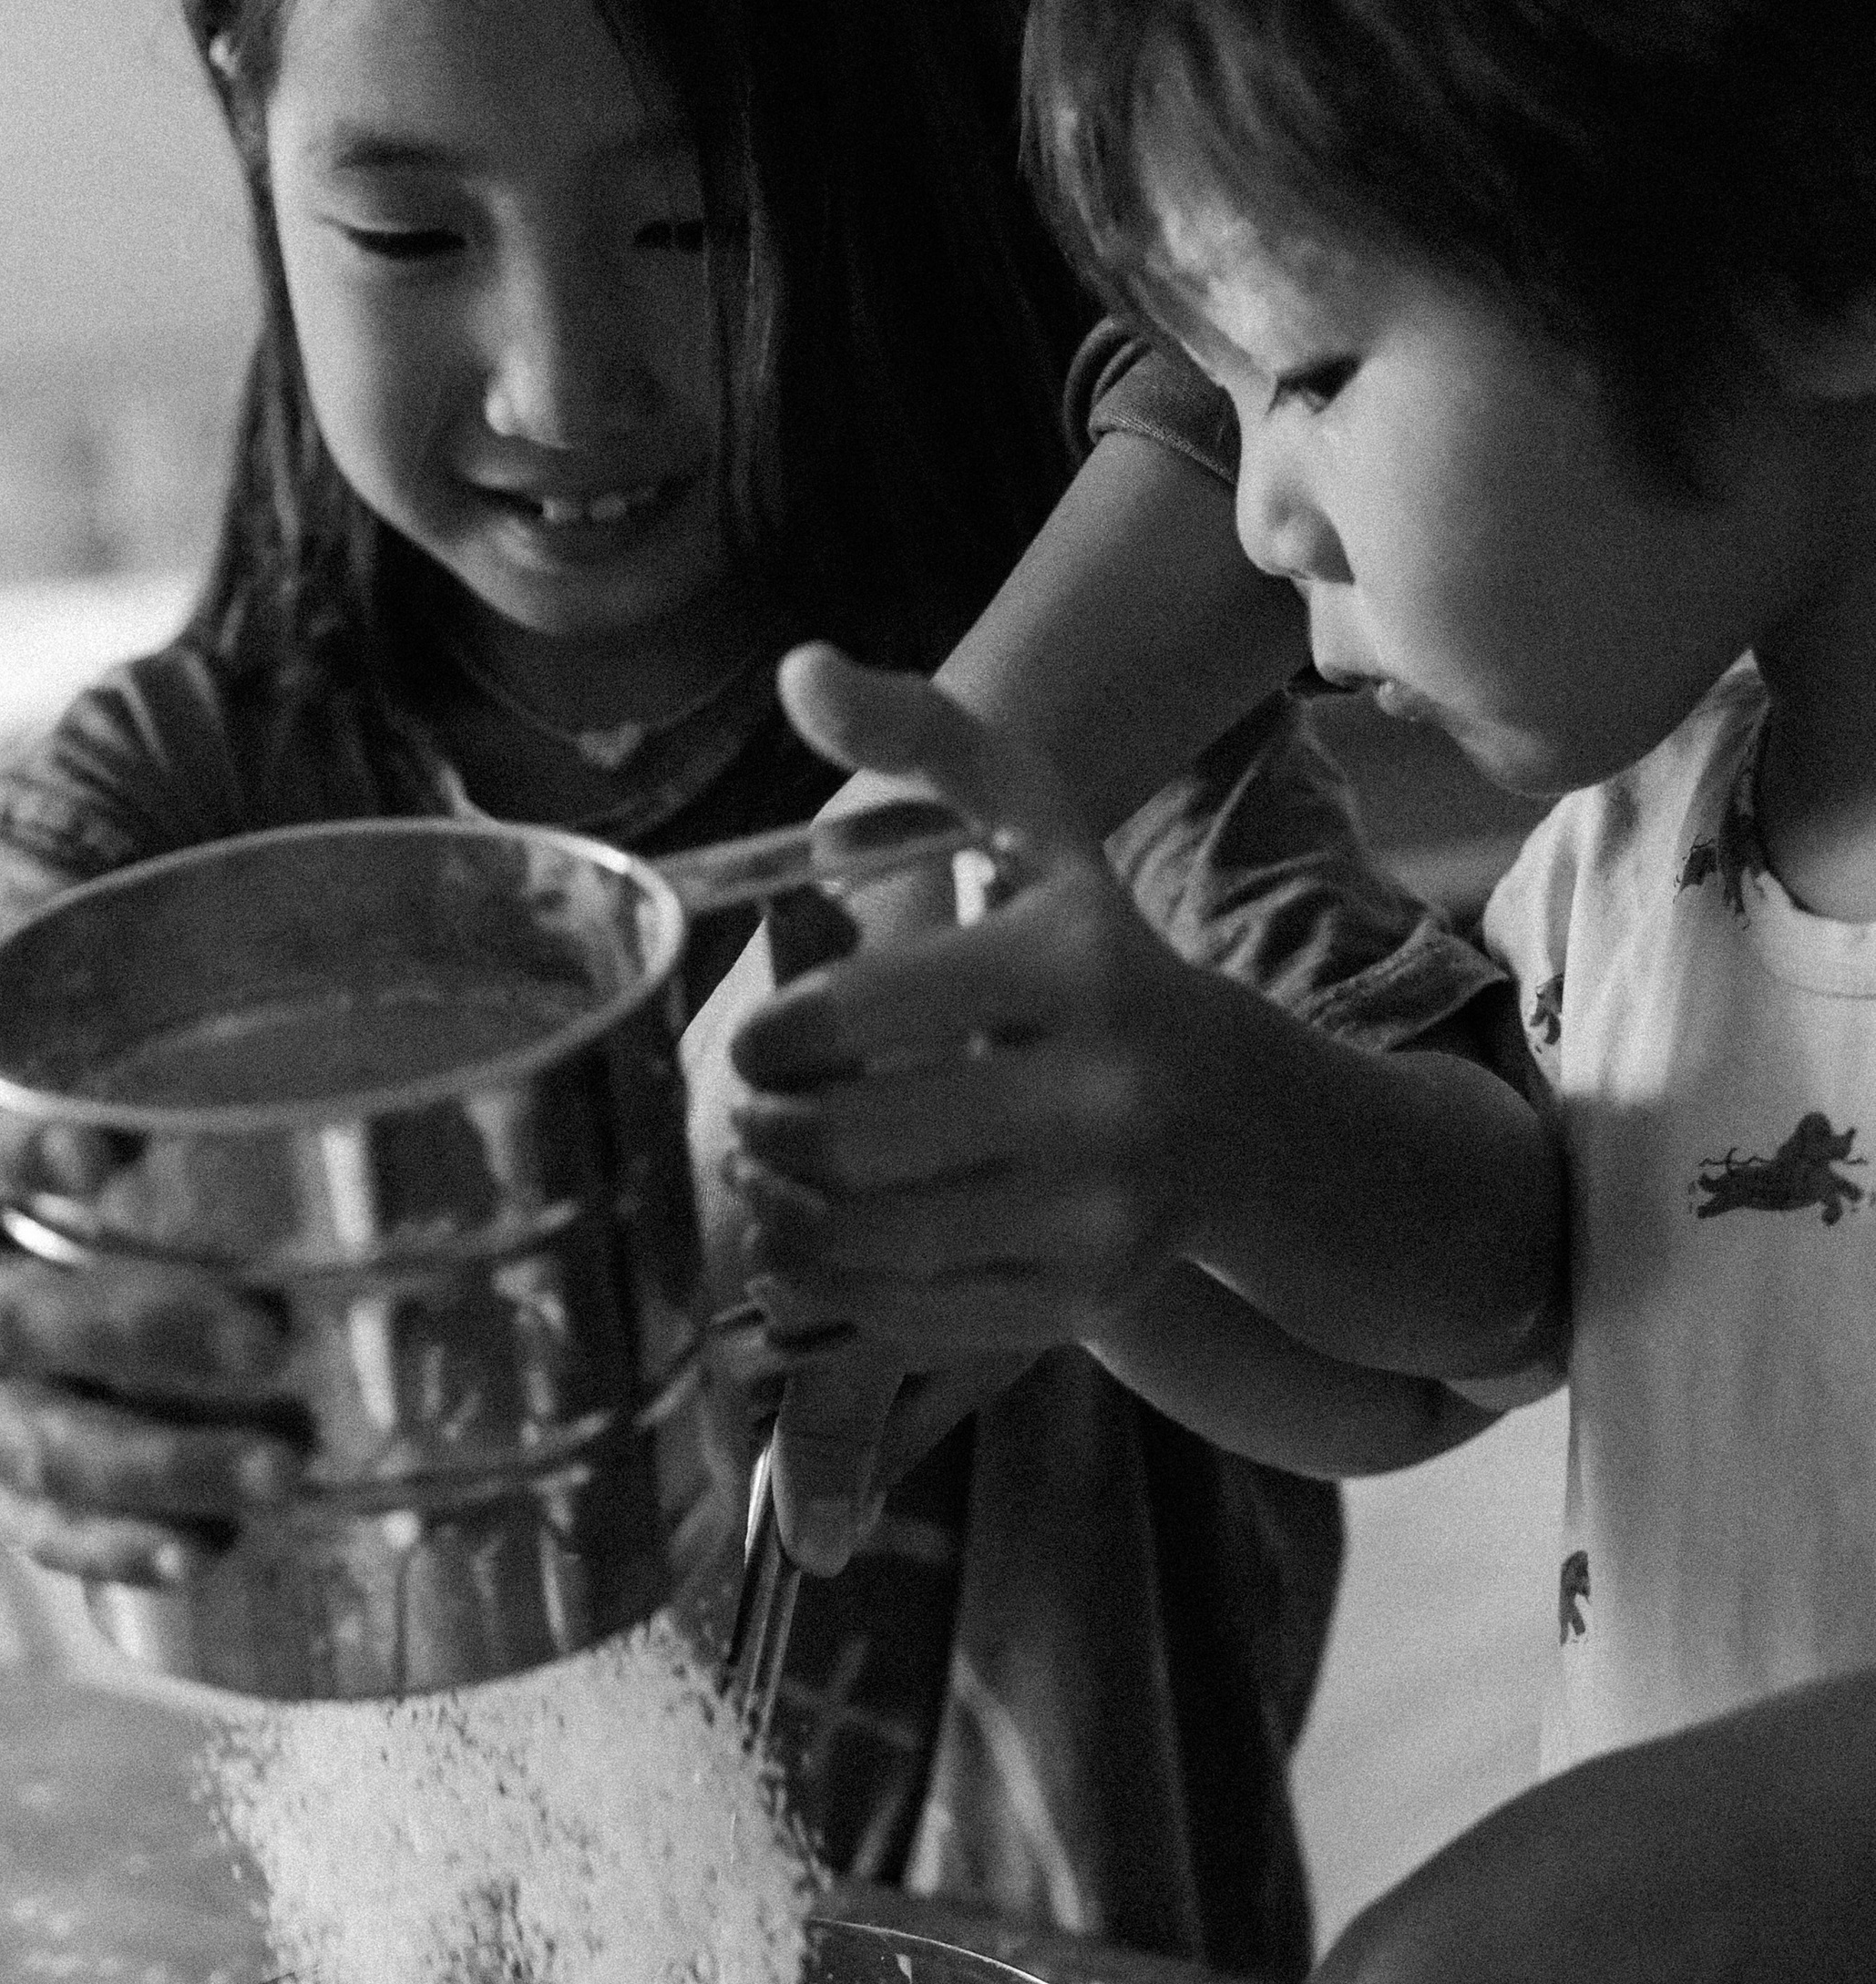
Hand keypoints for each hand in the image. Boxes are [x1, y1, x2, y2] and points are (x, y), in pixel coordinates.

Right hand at [0, 1055, 306, 1583]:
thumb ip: (43, 1029)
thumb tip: (168, 889)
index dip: (9, 1153)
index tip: (104, 1155)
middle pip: (5, 1315)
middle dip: (140, 1333)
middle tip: (270, 1339)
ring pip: (26, 1438)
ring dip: (157, 1462)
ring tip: (281, 1470)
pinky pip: (30, 1526)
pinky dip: (118, 1544)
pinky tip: (208, 1548)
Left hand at [729, 644, 1219, 1387]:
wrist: (1234, 1111)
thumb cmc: (1090, 954)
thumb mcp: (1030, 825)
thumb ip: (918, 736)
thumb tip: (800, 670)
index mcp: (1069, 960)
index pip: (844, 1015)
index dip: (765, 1042)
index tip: (757, 1049)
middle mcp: (1101, 1090)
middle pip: (843, 1141)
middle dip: (764, 1136)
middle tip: (750, 1124)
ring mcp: (1097, 1208)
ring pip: (864, 1239)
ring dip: (782, 1217)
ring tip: (769, 1182)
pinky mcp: (1080, 1299)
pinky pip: (905, 1312)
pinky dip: (836, 1286)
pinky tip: (819, 1246)